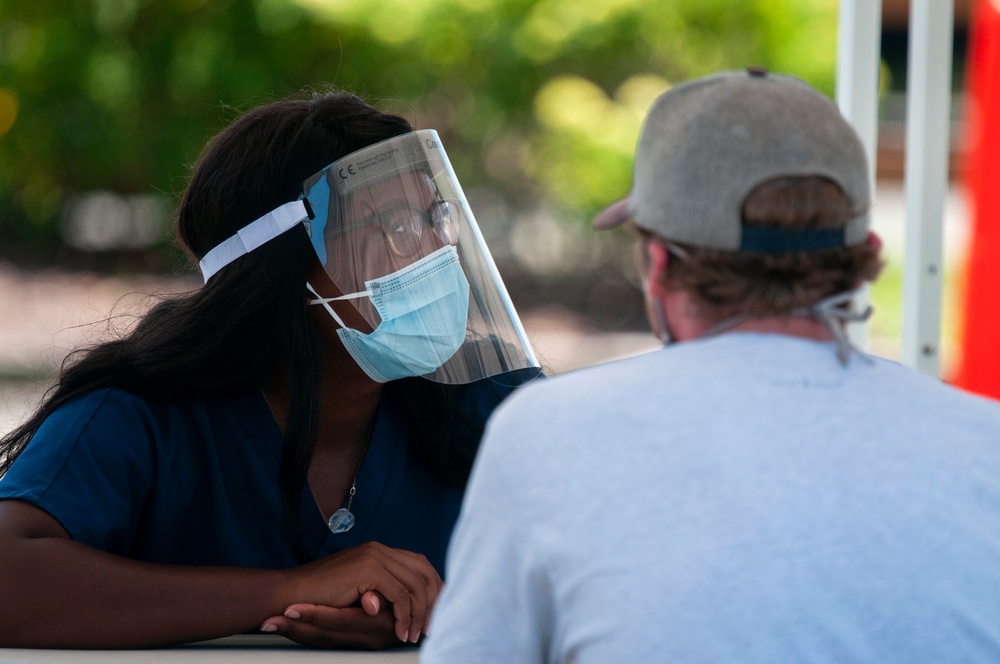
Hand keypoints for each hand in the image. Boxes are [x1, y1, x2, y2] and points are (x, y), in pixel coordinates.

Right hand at [279, 543, 441, 645]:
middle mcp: (379, 550)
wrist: (291, 593)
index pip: (419, 564)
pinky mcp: (368, 569)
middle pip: (424, 570)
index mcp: (379, 552)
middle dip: (433, 599)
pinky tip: (400, 630)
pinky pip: (399, 594)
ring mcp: (374, 556)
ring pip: (416, 583)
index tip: (434, 611)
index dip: (432, 587)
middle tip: (431, 626)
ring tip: (415, 633)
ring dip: (420, 612)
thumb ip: (381, 592)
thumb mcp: (358, 593)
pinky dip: (404, 615)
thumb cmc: (321, 596)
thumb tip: (411, 604)